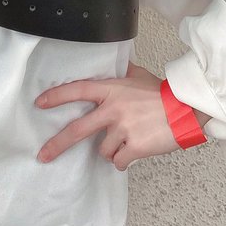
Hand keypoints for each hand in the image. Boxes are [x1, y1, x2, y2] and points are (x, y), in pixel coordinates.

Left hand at [34, 60, 202, 171]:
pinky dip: (124, 160)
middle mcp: (113, 109)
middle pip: (77, 129)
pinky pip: (119, 161)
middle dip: (57, 144)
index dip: (57, 96)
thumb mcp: (139, 76)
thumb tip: (116, 63)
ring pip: (103, 150)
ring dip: (112, 150)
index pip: (77, 90)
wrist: (186, 109)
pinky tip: (135, 150)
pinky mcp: (134, 147)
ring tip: (128, 139)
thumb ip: (123, 73)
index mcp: (112, 89)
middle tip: (43, 155)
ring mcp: (122, 129)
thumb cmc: (163, 93)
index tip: (40, 103)